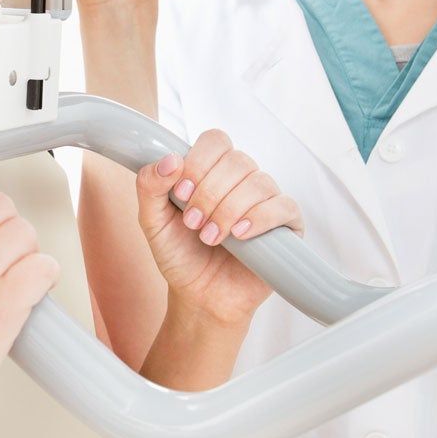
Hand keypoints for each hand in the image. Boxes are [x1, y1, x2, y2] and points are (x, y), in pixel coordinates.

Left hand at [134, 131, 302, 326]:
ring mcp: (266, 200)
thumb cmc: (180, 255)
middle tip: (192, 223)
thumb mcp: (152, 221)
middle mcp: (242, 180)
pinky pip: (284, 206)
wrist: (199, 296)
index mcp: (212, 170)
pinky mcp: (286, 226)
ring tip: (210, 238)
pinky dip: (260, 218)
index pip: (215, 141)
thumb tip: (170, 159)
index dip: (198, 162)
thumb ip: (150, 186)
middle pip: (237, 161)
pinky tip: (240, 235)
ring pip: (258, 183)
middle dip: (210, 193)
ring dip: (229, 210)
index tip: (181, 193)